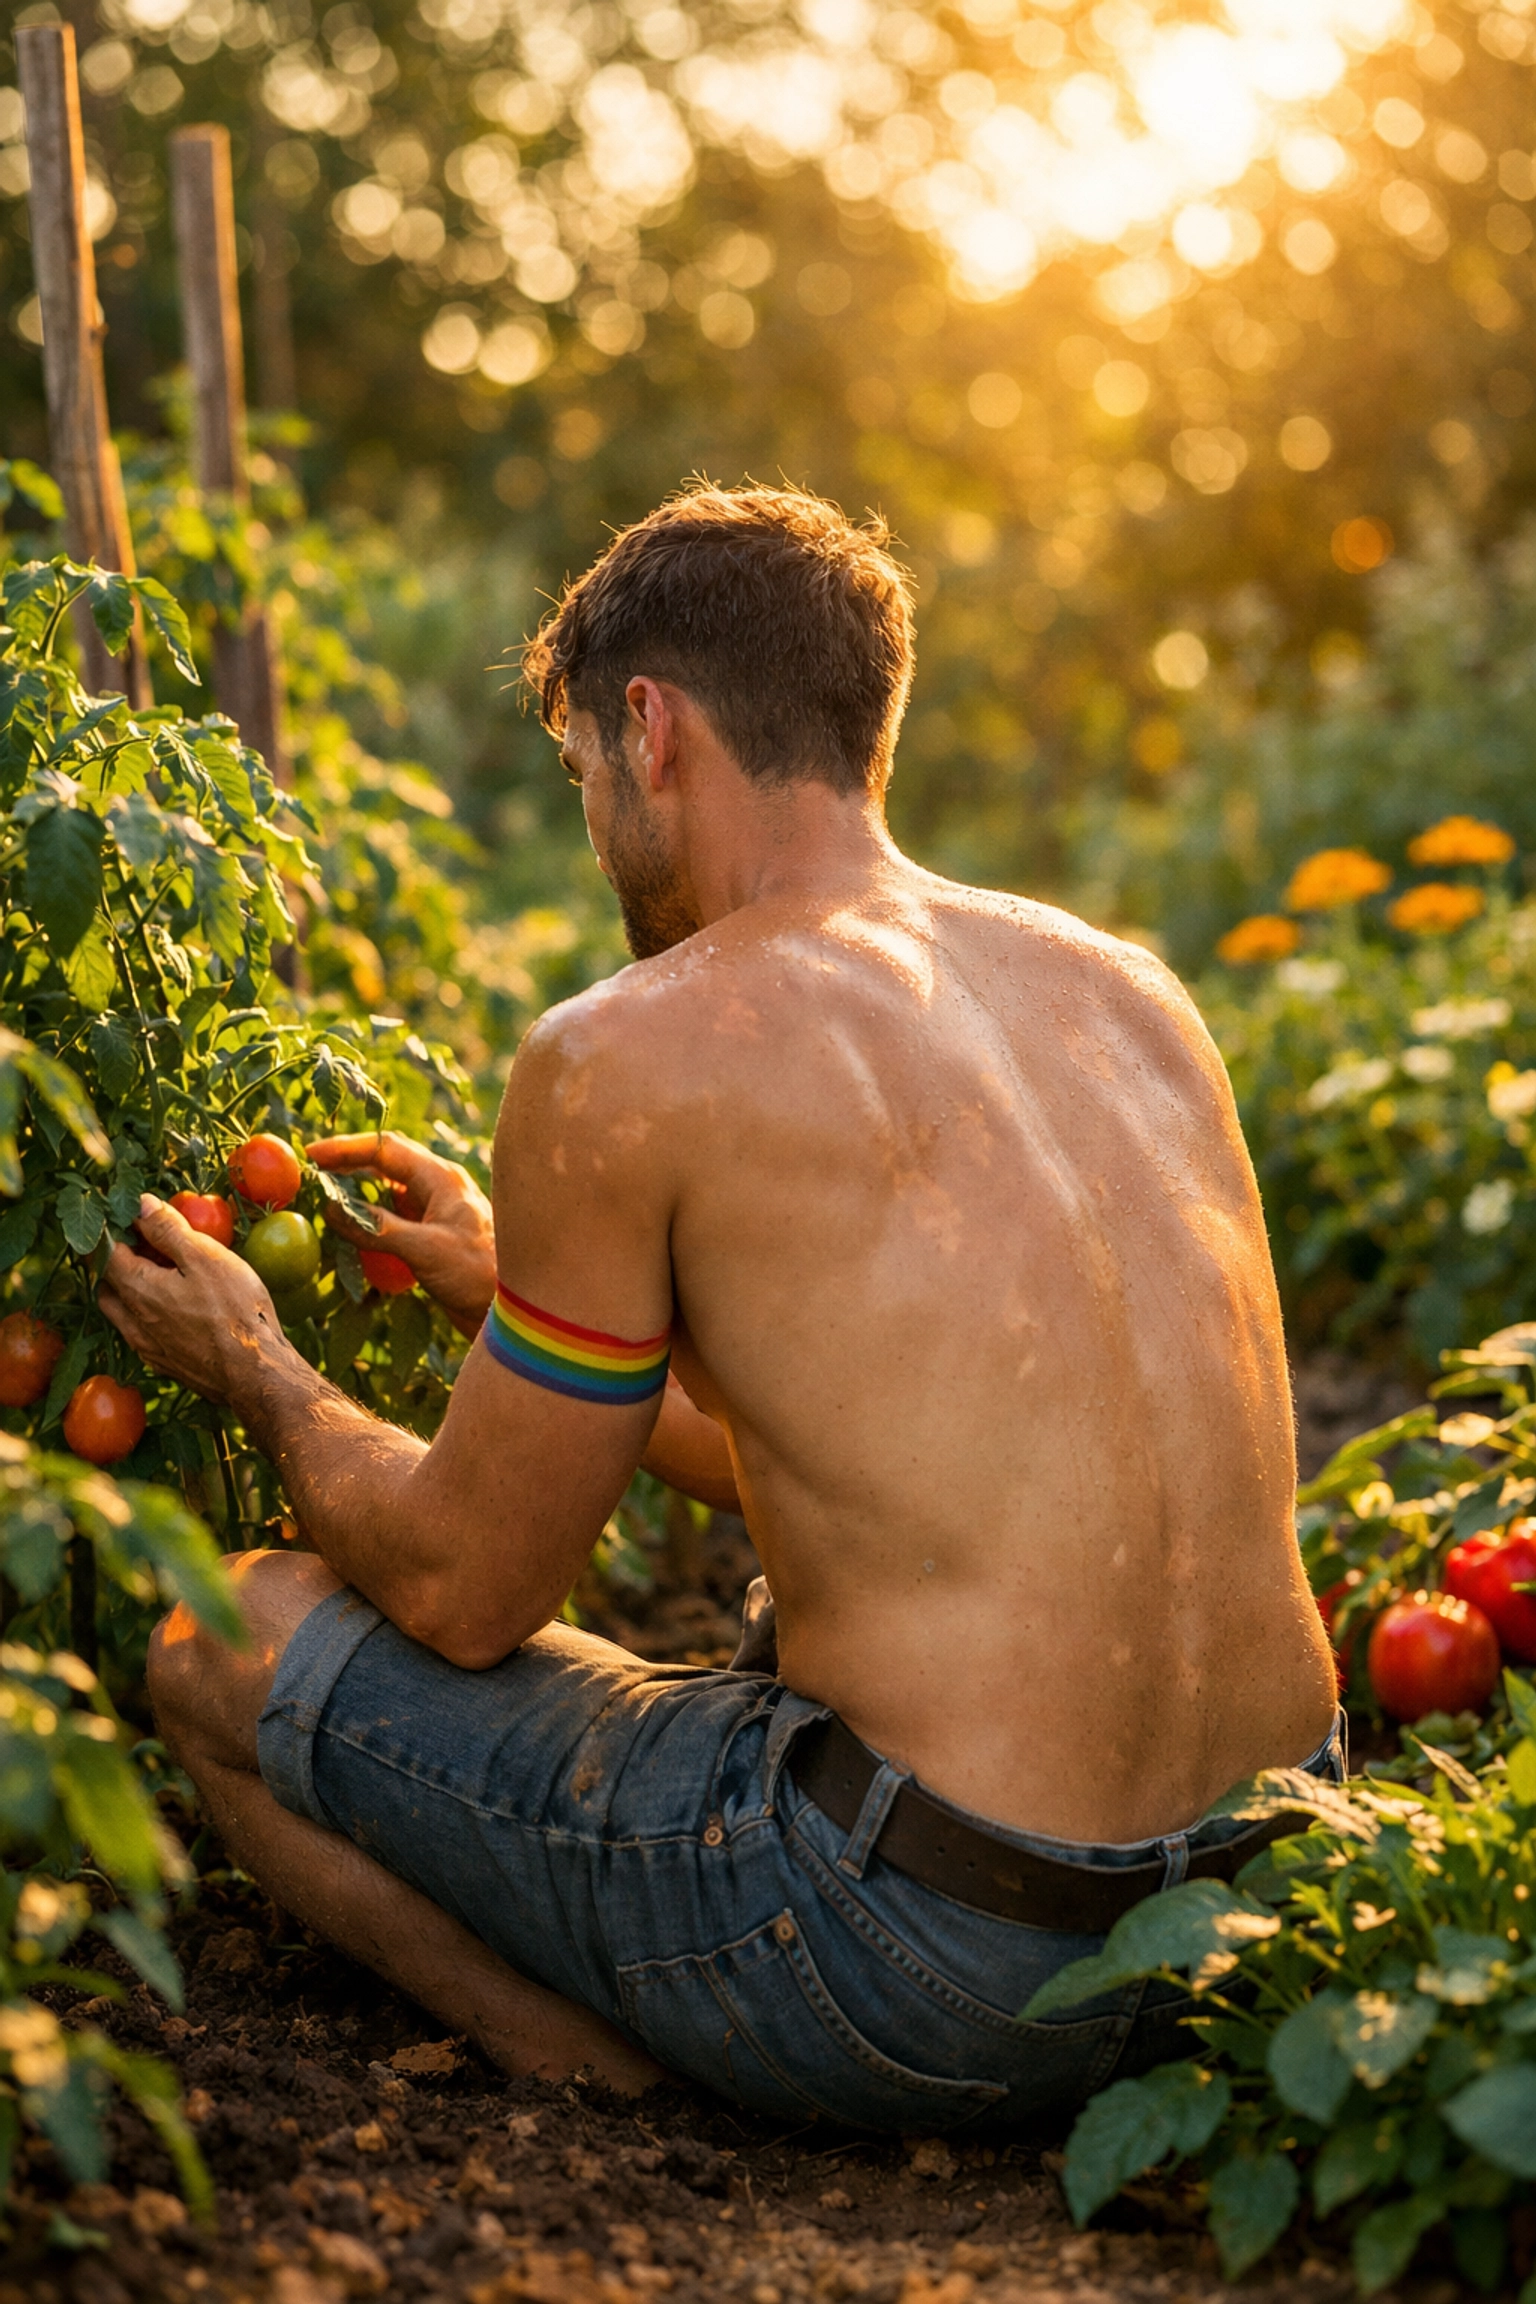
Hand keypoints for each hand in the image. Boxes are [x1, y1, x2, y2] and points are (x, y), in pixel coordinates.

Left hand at [100, 1196, 287, 1406]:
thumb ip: (168, 1230)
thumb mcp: (205, 1257)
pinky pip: (140, 1334)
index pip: (106, 1253)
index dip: (113, 1230)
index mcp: (137, 1289)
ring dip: (128, 1289)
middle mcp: (132, 1320)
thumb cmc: (235, 1310)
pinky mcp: (165, 1364)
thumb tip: (140, 1205)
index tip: (130, 1215)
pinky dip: (145, 1314)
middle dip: (116, 1260)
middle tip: (142, 1243)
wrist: (255, 1373)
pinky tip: (172, 1311)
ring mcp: (146, 1347)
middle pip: (107, 1284)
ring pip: (121, 1312)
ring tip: (156, 1275)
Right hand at [307, 1132, 496, 1337]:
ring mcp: (434, 1214)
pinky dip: (368, 1223)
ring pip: (386, 1194)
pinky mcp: (431, 1239)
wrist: (513, 1313)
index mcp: (441, 1179)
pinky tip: (349, 1234)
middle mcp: (438, 1190)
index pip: (386, 1149)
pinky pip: (392, 1221)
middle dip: (347, 1167)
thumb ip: (378, 1229)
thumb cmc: (480, 1274)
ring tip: (322, 1202)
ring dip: (356, 1197)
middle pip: (384, 1165)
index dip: (346, 1149)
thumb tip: (333, 1211)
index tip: (312, 1154)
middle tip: (311, 1174)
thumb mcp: (426, 1250)